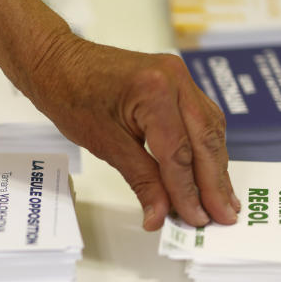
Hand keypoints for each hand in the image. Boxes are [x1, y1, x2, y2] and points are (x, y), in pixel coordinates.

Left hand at [26, 33, 239, 230]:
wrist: (56, 61)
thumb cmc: (70, 94)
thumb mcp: (104, 144)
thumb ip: (141, 180)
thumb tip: (160, 215)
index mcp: (154, 91)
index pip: (179, 153)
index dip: (188, 191)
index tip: (195, 220)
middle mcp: (175, 79)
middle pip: (205, 140)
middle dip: (215, 183)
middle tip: (224, 217)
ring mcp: (179, 76)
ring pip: (209, 128)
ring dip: (216, 166)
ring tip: (222, 201)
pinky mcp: (176, 81)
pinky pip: (201, 117)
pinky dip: (205, 146)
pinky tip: (209, 170)